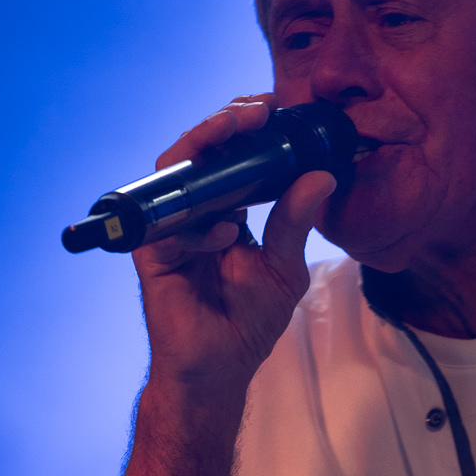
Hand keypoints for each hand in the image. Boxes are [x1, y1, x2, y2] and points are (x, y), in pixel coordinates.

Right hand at [134, 94, 336, 398]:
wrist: (220, 368)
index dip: (246, 128)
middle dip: (225, 123)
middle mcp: (195, 212)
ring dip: (204, 146)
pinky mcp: (152, 255)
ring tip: (235, 132)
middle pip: (199, 152)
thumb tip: (323, 177)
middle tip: (256, 110)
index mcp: (226, 210)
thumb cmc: (248, 321)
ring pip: (176, 172)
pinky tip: (226, 234)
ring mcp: (170, 230)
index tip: (273, 107)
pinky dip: (201, 227)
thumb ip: (296, 221)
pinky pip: (170, 226)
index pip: (230, 157)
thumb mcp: (285, 267)